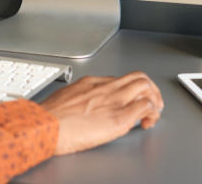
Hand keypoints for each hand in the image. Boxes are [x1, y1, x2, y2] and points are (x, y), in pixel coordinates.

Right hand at [39, 72, 163, 155]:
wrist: (47, 125)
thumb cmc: (51, 118)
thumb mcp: (67, 99)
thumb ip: (82, 99)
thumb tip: (86, 107)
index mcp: (92, 83)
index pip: (120, 79)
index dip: (130, 91)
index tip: (129, 102)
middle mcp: (106, 87)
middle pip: (138, 77)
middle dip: (150, 90)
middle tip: (151, 104)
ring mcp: (114, 100)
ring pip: (146, 86)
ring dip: (155, 99)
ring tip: (153, 113)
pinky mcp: (120, 116)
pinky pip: (145, 106)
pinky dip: (152, 113)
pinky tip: (147, 122)